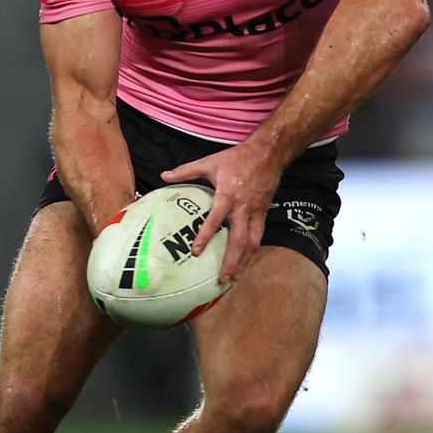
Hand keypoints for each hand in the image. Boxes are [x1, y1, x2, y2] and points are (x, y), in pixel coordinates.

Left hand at [160, 140, 282, 283]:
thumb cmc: (237, 158)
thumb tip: (163, 176)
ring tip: (234, 278)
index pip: (216, 220)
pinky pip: (259, 236)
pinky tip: (245, 261)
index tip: (196, 252)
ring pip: (252, 243)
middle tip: (222, 279)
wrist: (268, 153)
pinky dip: (252, 251)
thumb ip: (186, 171)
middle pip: (239, 240)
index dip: (205, 236)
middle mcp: (243, 208)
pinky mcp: (264, 213)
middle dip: (231, 261)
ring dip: (243, 262)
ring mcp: (256, 212)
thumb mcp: (209, 162)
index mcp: (228, 195)